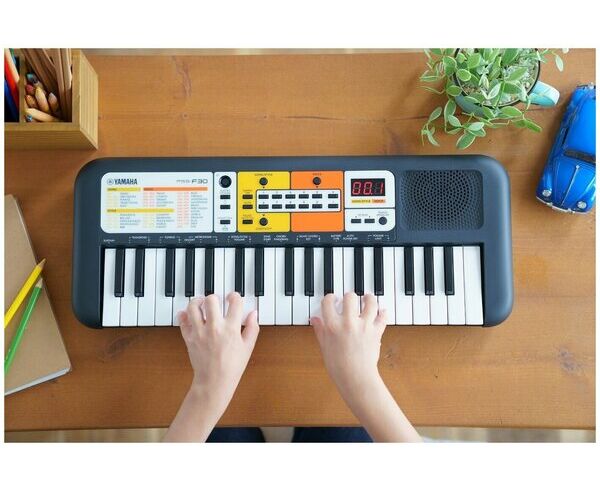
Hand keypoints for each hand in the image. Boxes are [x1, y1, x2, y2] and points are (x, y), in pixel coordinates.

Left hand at [178, 292, 259, 411]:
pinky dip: (184, 315)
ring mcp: (200, 332)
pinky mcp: (189, 338)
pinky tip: (189, 315)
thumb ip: (252, 328)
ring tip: (201, 303)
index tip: (233, 298)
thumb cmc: (232, 367)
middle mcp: (214, 327)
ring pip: (193, 307)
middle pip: (211, 300)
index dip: (235, 296)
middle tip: (216, 301)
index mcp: (231, 329)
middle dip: (214, 297)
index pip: (234, 302)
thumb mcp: (248, 347)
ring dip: (197, 302)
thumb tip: (254, 313)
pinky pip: (182, 321)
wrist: (214, 381)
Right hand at [310, 292, 386, 395]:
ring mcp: (364, 326)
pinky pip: (383, 317)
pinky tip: (381, 310)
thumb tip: (315, 319)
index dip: (330, 298)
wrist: (356, 378)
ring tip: (367, 298)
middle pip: (350, 297)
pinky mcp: (376, 332)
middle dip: (349, 296)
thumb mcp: (324, 347)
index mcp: (332, 326)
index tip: (332, 299)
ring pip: (370, 303)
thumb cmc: (338, 367)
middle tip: (349, 299)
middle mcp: (348, 323)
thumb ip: (320, 330)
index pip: (328, 302)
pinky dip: (383, 312)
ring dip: (369, 299)